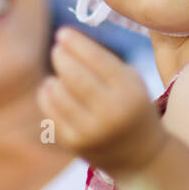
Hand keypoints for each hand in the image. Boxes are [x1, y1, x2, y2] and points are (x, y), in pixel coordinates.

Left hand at [39, 26, 165, 172]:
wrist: (141, 157)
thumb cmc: (132, 108)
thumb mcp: (131, 82)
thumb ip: (104, 61)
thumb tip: (65, 41)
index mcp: (129, 92)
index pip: (97, 60)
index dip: (76, 43)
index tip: (62, 33)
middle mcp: (111, 112)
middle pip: (74, 76)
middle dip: (61, 57)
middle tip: (57, 49)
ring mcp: (91, 130)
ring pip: (59, 94)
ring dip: (53, 79)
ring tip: (56, 74)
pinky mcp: (74, 143)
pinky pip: (51, 113)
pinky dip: (47, 96)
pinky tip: (51, 89)